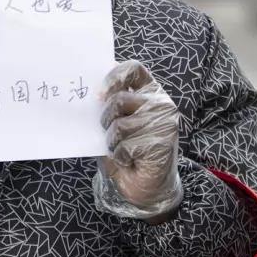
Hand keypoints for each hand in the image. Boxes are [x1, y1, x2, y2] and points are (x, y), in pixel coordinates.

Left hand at [93, 60, 182, 220]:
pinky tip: (130, 161)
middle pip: (120, 98)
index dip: (113, 77)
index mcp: (150, 92)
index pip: (133, 69)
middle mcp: (160, 103)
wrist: (148, 188)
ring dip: (113, 141)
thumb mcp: (117, 124)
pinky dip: (120, 157)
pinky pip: (125, 146)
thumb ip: (110, 106)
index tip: (98, 94)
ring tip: (122, 150)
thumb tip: (92, 93)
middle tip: (109, 133)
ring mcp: (164, 123)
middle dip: (105, 118)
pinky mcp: (162, 143)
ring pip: (120, 124)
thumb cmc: (128, 152)